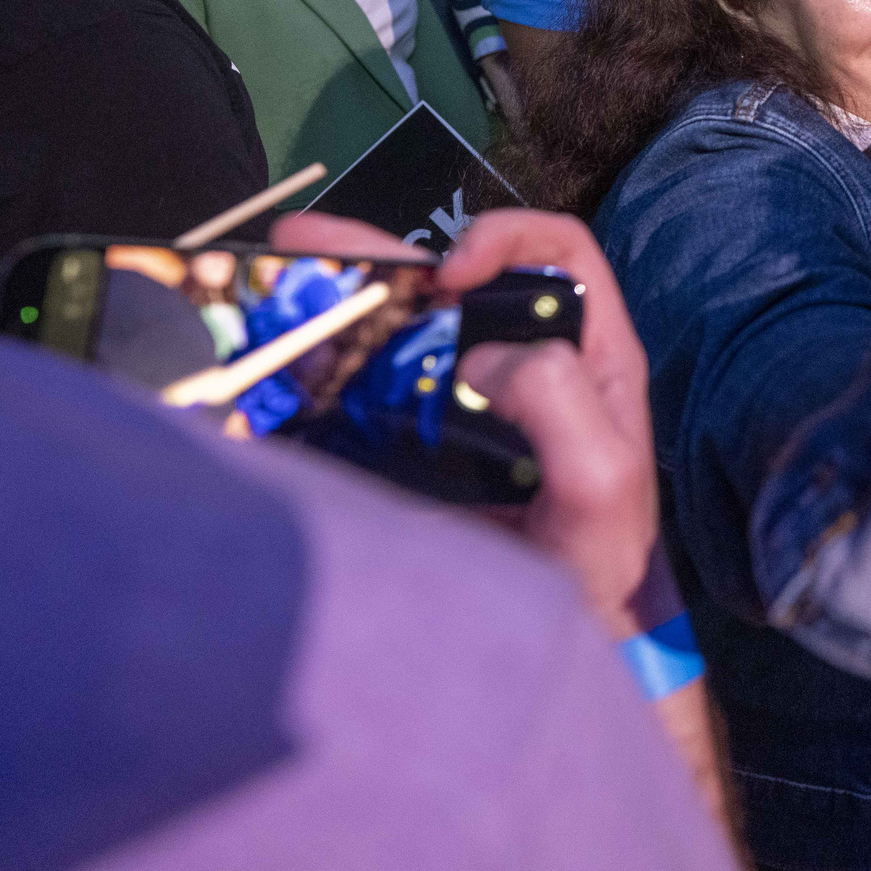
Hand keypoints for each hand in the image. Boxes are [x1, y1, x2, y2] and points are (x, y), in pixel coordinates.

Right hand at [269, 209, 662, 635]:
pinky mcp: (421, 443)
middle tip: (303, 243)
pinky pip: (368, 391)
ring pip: (400, 329)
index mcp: (587, 349)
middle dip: (380, 255)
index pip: (558, 254)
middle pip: (454, 282)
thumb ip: (560, 402)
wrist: (563, 631)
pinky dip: (322, 371)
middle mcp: (524, 358)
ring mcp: (467, 400)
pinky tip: (274, 362)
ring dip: (336, 303)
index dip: (507, 239)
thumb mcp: (602, 478)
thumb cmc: (601, 555)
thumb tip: (484, 356)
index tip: (453, 272)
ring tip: (268, 284)